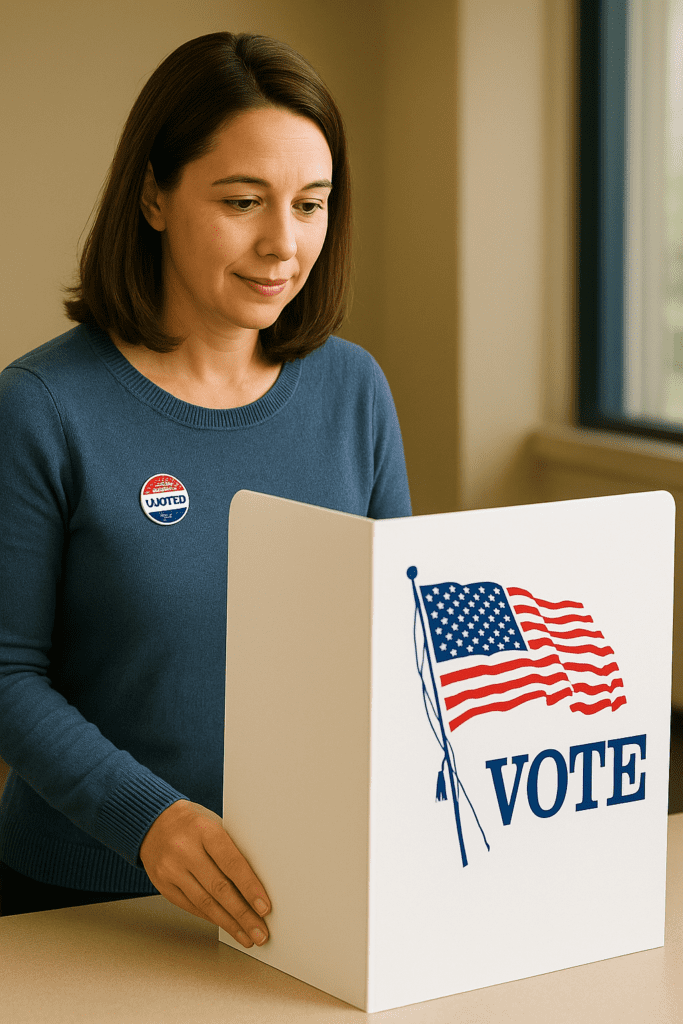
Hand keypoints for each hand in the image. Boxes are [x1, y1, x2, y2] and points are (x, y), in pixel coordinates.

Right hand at [139, 799, 270, 946]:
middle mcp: (185, 849)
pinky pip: (191, 907)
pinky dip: (211, 918)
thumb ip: (232, 848)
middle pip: (219, 888)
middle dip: (243, 914)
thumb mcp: (214, 824)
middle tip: (260, 933)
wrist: (153, 823)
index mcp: (204, 830)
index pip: (231, 863)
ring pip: (205, 903)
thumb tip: (259, 882)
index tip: (264, 908)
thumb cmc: (193, 823)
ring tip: (247, 936)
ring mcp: (171, 869)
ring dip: (229, 923)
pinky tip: (226, 925)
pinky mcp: (162, 885)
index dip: (250, 887)